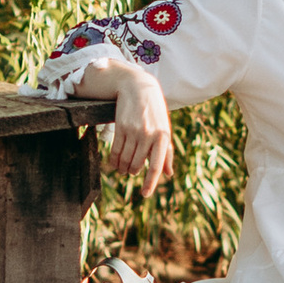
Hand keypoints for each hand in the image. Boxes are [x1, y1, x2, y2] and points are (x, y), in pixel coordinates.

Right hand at [105, 63, 173, 188]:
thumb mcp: (165, 129)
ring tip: (124, 168)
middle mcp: (149, 135)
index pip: (156, 165)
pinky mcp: (121, 127)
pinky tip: (115, 163)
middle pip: (138, 165)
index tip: (145, 194)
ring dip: (124, 168)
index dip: (150, 182)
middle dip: (133, 171)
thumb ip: (167, 152)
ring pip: (126, 159)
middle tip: (132, 172)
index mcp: (163, 137)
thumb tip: (169, 174)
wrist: (139, 88)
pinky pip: (116, 150)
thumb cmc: (154, 112)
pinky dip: (114, 160)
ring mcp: (134, 131)